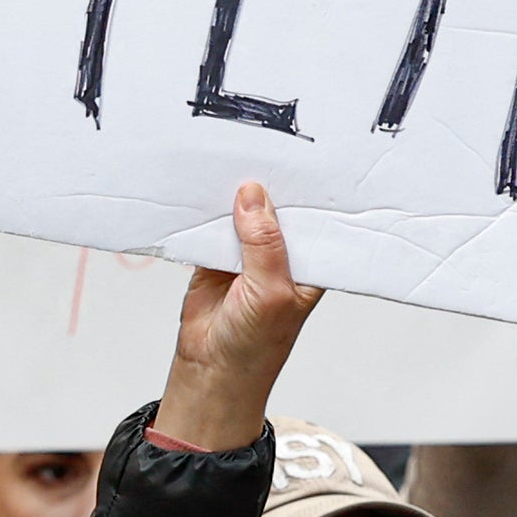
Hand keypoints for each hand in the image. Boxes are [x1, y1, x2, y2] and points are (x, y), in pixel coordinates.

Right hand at [154, 181, 322, 454]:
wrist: (211, 369)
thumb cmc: (256, 346)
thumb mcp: (271, 292)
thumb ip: (264, 244)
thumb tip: (253, 196)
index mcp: (310, 262)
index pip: (313, 218)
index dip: (306, 190)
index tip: (297, 156)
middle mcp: (282, 255)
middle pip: (276, 209)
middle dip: (268, 187)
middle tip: (259, 147)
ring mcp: (249, 254)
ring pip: (243, 214)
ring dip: (234, 196)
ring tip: (229, 158)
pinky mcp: (217, 256)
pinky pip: (212, 225)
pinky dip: (205, 211)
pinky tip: (203, 189)